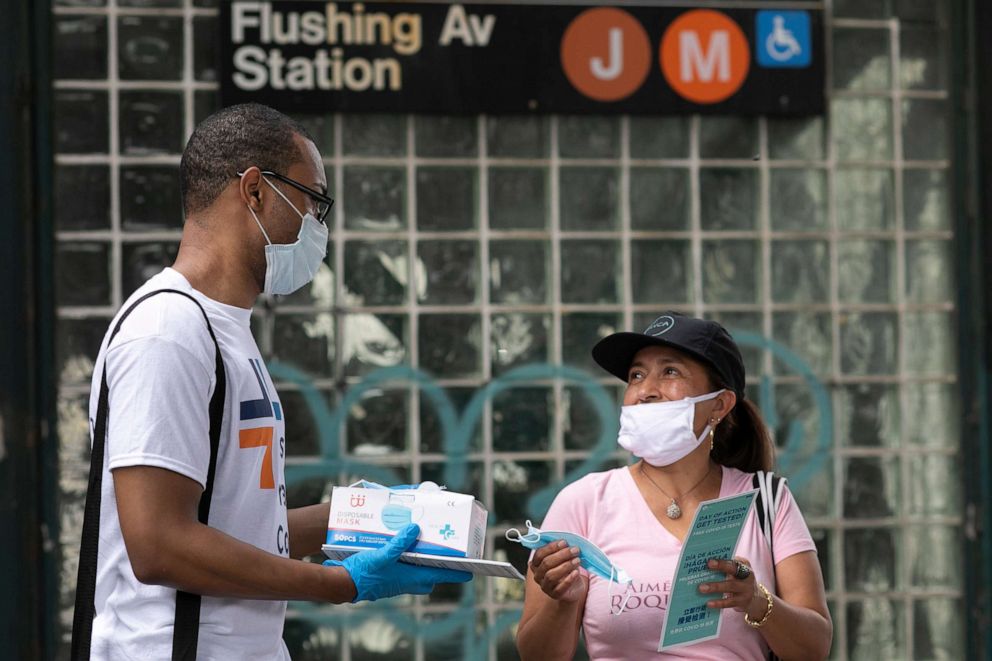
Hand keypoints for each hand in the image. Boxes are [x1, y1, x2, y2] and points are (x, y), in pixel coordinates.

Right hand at [323, 523, 471, 601]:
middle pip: (437, 570)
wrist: (344, 584)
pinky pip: (409, 566)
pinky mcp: (393, 576)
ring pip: (423, 567)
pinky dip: (411, 555)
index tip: (476, 561)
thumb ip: (400, 542)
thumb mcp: (383, 554)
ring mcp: (403, 579)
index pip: (448, 574)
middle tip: (449, 540)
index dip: (463, 568)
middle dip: (445, 557)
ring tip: (426, 535)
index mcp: (416, 577)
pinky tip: (404, 540)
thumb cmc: (364, 573)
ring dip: (426, 554)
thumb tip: (416, 528)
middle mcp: (413, 580)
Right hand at [529, 540, 587, 602]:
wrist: (573, 588)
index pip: (539, 554)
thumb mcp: (562, 558)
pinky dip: (568, 580)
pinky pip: (560, 588)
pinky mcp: (555, 595)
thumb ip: (560, 550)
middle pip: (546, 563)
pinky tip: (576, 573)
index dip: (551, 547)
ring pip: (551, 575)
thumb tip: (567, 541)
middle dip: (562, 555)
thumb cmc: (566, 569)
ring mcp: (545, 586)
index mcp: (536, 564)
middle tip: (575, 550)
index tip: (564, 542)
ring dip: (565, 566)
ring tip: (577, 560)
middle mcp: (538, 576)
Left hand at [699, 557, 764, 618]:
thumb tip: (703, 566)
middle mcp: (747, 575)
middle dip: (721, 567)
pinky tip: (708, 603)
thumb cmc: (738, 581)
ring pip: (730, 586)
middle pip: (733, 570)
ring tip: (701, 588)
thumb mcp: (735, 572)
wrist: (755, 599)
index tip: (709, 561)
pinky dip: (718, 602)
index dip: (722, 561)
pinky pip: (730, 602)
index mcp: (743, 565)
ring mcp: (746, 589)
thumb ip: (724, 568)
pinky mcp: (743, 601)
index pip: (733, 560)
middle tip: (707, 566)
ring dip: (715, 586)